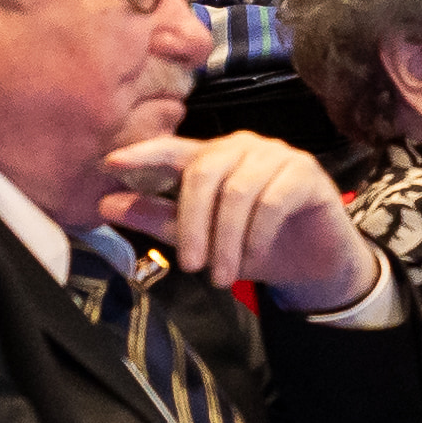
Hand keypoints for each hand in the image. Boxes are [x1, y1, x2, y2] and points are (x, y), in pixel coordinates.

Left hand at [102, 122, 369, 306]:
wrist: (314, 262)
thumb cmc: (254, 243)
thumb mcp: (201, 238)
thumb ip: (157, 217)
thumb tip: (107, 204)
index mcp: (212, 156)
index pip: (173, 149)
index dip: (143, 154)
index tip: (110, 163)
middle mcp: (243, 147)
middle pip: (204, 173)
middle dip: (192, 224)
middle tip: (189, 266)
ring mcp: (276, 155)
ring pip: (238, 191)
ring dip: (226, 239)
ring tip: (221, 275)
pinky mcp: (305, 173)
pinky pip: (272, 201)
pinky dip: (256, 235)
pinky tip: (253, 257)